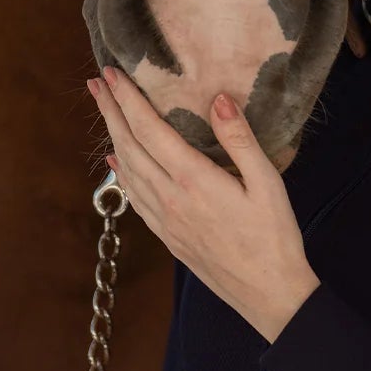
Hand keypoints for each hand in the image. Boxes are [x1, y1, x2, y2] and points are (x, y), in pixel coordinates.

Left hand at [86, 65, 320, 343]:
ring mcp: (165, 221)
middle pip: (129, 146)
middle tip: (96, 84)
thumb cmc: (275, 237)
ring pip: (128, 171)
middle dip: (110, 111)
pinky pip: (135, 197)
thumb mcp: (268, 183)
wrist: (268, 295)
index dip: (126, 100)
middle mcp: (170, 199)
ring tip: (105, 112)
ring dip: (113, 137)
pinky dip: (122, 172)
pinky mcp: (168, 237)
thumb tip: (218, 99)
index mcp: (193, 181)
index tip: (109, 75)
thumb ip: (240, 139)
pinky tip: (118, 161)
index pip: (149, 130)